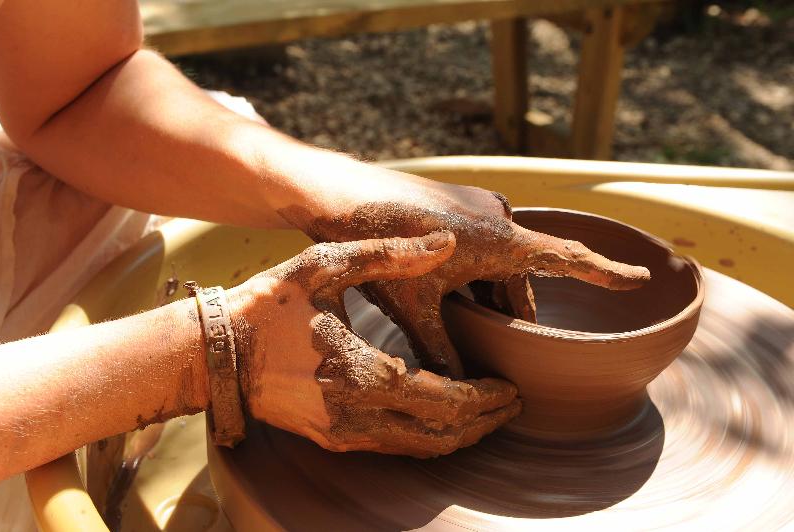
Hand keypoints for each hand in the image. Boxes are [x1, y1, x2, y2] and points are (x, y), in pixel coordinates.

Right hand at [228, 233, 520, 457]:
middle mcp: (359, 413)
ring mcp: (344, 433)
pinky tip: (438, 419)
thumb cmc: (270, 305)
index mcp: (365, 371)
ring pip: (419, 449)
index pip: (446, 401)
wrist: (216, 353)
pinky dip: (425, 438)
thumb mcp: (326, 265)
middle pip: (441, 435)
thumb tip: (445, 242)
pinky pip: (392, 448)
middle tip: (511, 405)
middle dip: (483, 423)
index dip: (486, 399)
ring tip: (485, 415)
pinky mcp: (331, 439)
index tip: (511, 389)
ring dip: (458, 436)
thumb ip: (389, 254)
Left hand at [280, 165, 650, 377]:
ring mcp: (478, 205)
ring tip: (457, 319)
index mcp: (498, 239)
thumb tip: (465, 391)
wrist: (340, 195)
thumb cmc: (377, 246)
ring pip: (499, 263)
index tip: (642, 277)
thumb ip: (443, 348)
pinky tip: (445, 291)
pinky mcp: (459, 202)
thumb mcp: (414, 307)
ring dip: (488, 293)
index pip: (566, 258)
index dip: (604, 272)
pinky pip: (482, 244)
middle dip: (512, 312)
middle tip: (498, 347)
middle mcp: (497, 215)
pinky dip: (474, 272)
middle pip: (522, 276)